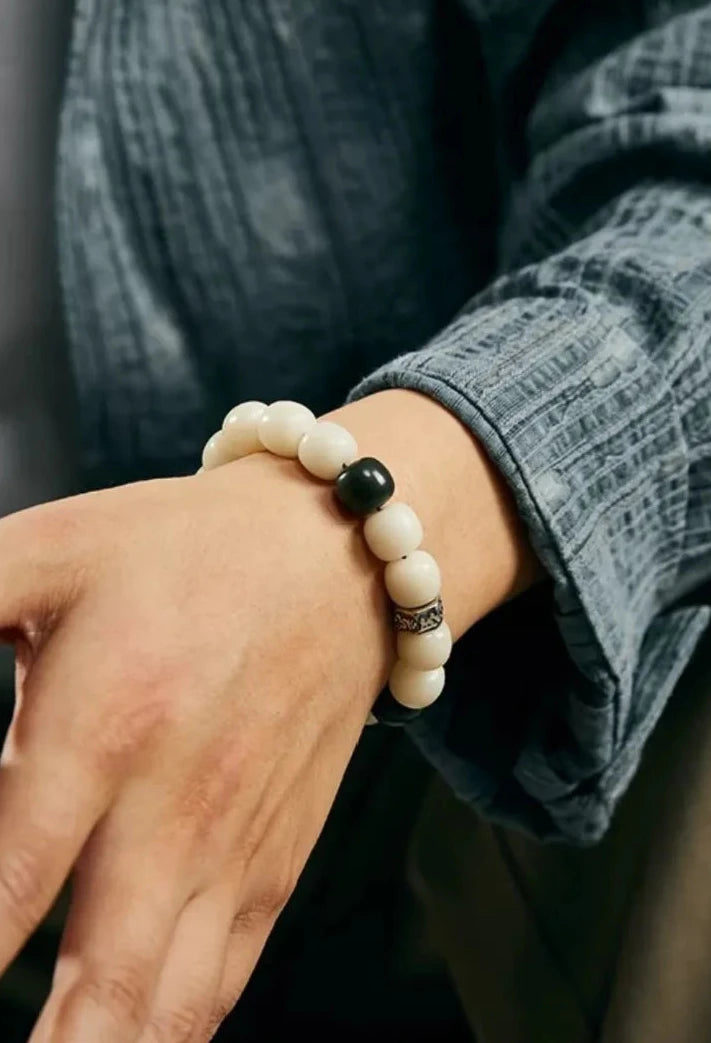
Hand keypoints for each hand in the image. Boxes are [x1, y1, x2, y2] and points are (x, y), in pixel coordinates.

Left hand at [0, 455, 390, 1041]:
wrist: (332, 556)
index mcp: (103, 725)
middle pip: (97, 988)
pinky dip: (173, 1030)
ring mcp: (235, 842)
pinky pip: (224, 977)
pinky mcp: (278, 855)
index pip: (4, 889)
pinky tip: (134, 1036)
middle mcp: (175, 804)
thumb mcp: (53, 549)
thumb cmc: (185, 549)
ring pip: (167, 1005)